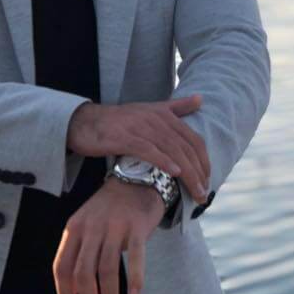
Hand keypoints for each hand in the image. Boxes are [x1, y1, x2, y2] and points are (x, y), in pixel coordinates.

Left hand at [53, 176, 165, 293]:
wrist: (137, 179)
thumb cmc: (110, 209)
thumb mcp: (86, 223)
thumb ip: (79, 249)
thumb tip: (75, 289)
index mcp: (74, 228)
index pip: (62, 267)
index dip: (65, 293)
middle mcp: (91, 227)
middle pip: (83, 273)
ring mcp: (114, 227)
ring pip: (107, 270)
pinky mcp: (137, 227)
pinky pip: (135, 258)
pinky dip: (135, 279)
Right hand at [67, 95, 209, 203]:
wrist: (85, 121)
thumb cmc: (120, 120)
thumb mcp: (151, 110)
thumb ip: (176, 107)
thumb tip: (201, 99)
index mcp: (165, 114)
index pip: (193, 139)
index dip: (204, 160)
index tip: (208, 180)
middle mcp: (156, 119)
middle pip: (185, 147)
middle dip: (198, 172)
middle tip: (204, 193)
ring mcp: (140, 127)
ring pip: (171, 150)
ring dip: (187, 173)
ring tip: (195, 190)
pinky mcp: (124, 137)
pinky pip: (148, 150)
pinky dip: (163, 161)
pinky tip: (174, 173)